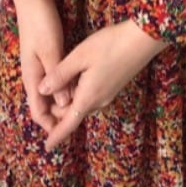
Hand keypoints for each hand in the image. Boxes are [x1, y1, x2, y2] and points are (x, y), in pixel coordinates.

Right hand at [10, 0, 70, 134]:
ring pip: (50, 92)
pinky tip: (76, 85)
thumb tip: (64, 103)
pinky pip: (54, 79)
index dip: (51, 125)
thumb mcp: (51, 50)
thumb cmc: (40, 23)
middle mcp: (33, 74)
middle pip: (44, 104)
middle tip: (79, 119)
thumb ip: (58, 77)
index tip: (64, 136)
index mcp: (32, 76)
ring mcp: (38, 64)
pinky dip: (64, 87)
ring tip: (80, 106)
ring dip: (62, 101)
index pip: (39, 110)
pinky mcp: (45, 55)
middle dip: (59, 114)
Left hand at [38, 20, 168, 150]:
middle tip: (42, 96)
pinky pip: (91, 97)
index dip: (56, 135)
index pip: (68, 124)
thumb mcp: (79, 56)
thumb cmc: (110, 45)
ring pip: (82, 105)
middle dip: (57, 111)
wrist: (143, 39)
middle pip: (73, 114)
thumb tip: (41, 90)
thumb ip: (60, 74)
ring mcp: (108, 94)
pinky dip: (78, 94)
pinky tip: (74, 78)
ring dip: (67, 101)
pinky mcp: (113, 86)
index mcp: (88, 97)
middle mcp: (99, 101)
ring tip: (55, 86)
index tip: (46, 147)